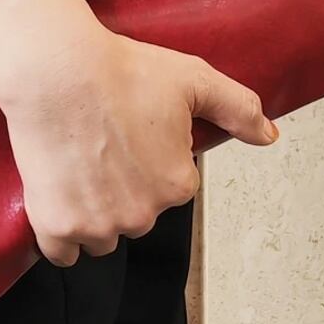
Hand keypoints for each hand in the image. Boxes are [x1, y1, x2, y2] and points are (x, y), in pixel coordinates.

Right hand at [0, 22, 278, 266]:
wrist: (55, 70)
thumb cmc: (118, 71)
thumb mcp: (192, 79)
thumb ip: (237, 108)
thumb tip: (268, 135)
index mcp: (177, 185)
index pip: (168, 187)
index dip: (148, 159)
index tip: (128, 133)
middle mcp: (141, 214)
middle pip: (135, 215)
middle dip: (122, 191)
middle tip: (100, 146)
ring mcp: (97, 224)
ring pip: (100, 236)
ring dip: (92, 215)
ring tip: (76, 168)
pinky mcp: (55, 225)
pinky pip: (62, 253)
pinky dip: (60, 235)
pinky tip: (58, 201)